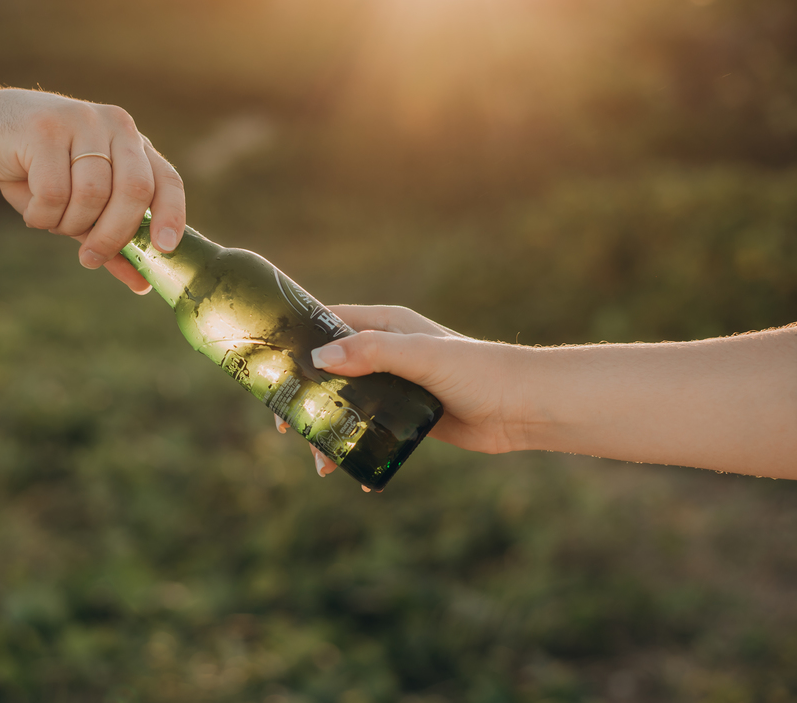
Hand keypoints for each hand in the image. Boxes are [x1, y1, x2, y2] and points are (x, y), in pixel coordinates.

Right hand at [0, 89, 184, 292]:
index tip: (164, 249)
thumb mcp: (79, 205)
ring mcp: (81, 121)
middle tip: (91, 259)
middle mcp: (114, 125)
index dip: (171, 215)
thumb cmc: (37, 170)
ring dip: (69, 224)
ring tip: (51, 220)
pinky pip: (53, 193)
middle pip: (134, 190)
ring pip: (91, 195)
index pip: (166, 180)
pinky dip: (41, 216)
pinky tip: (31, 210)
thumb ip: (112, 238)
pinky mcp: (44, 128)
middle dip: (114, 235)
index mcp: (132, 141)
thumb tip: (143, 285)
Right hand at [276, 305, 528, 479]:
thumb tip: (320, 358)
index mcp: (388, 326)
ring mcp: (397, 386)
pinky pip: (371, 430)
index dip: (299, 342)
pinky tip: (352, 472)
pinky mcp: (408, 416)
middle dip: (308, 398)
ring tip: (322, 464)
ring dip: (330, 431)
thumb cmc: (478, 371)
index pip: (330, 324)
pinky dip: (356, 448)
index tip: (272, 370)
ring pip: (347, 404)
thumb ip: (372, 353)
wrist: (523, 408)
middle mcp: (388, 352)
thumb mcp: (421, 357)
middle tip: (287, 427)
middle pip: (331, 370)